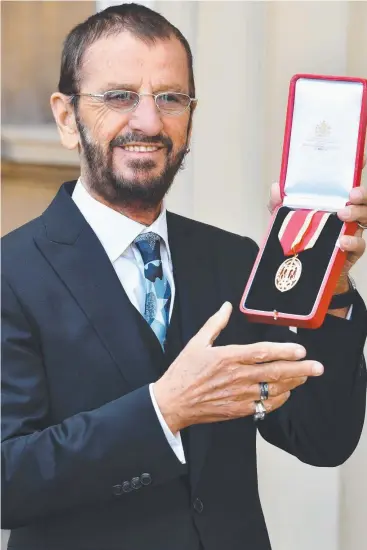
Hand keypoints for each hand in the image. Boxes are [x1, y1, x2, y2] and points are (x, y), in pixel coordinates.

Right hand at [153, 303, 323, 432]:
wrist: (173, 402)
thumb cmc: (184, 371)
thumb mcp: (197, 342)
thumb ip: (215, 324)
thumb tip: (226, 306)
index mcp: (229, 357)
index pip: (263, 353)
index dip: (285, 351)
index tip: (301, 350)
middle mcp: (238, 376)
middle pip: (276, 373)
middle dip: (300, 370)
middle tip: (318, 367)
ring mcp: (240, 395)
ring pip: (274, 390)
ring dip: (292, 384)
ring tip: (305, 377)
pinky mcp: (239, 410)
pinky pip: (265, 406)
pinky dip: (278, 400)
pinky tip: (285, 394)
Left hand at [268, 157, 365, 293]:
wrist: (303, 272)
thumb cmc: (300, 239)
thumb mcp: (286, 220)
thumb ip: (279, 204)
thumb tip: (276, 187)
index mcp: (333, 202)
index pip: (348, 183)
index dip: (357, 170)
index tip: (362, 159)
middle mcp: (347, 213)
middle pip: (364, 199)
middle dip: (362, 193)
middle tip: (351, 194)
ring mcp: (352, 231)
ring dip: (358, 213)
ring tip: (343, 214)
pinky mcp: (353, 250)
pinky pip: (360, 244)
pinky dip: (352, 242)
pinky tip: (342, 241)